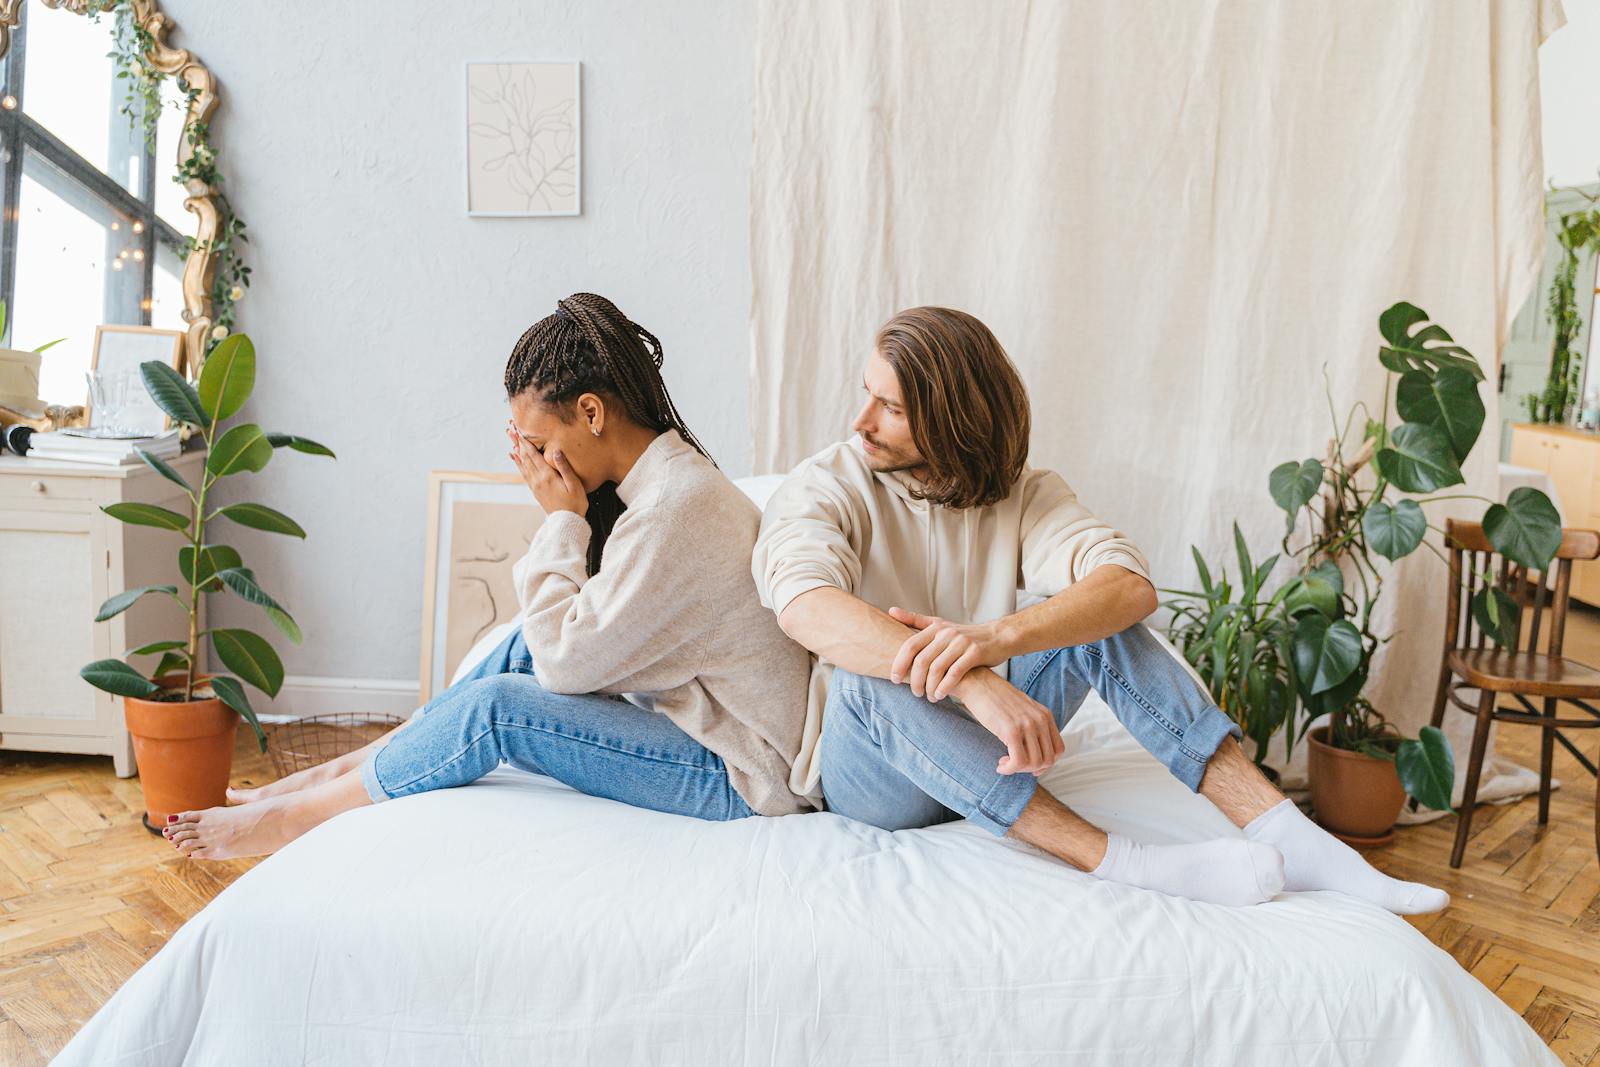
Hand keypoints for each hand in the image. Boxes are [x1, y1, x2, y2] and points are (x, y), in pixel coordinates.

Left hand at [507, 424, 587, 516]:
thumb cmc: (575, 504)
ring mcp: (535, 486)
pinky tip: (515, 458)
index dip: (525, 441)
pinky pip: (524, 473)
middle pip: (525, 457)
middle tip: (510, 429)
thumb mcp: (574, 485)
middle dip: (518, 442)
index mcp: (547, 476)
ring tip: (510, 439)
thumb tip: (556, 450)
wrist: (567, 523)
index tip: (518, 429)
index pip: (533, 454)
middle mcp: (538, 480)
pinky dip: (518, 463)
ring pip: (522, 464)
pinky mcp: (535, 491)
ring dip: (516, 451)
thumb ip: (564, 467)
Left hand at [888, 607, 1009, 701]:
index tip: (894, 679)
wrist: (998, 636)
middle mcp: (946, 633)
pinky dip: (945, 686)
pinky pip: (955, 673)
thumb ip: (915, 620)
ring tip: (929, 697)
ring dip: (930, 687)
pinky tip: (941, 695)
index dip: (899, 664)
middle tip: (915, 693)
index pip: (909, 646)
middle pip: (921, 660)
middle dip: (914, 680)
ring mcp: (961, 642)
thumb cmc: (964, 635)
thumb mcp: (940, 625)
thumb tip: (890, 611)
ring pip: (937, 668)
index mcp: (935, 628)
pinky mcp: (975, 653)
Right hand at [954, 668, 1063, 775]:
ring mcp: (1027, 725)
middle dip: (1031, 769)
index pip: (1058, 750)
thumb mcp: (1022, 710)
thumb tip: (1035, 755)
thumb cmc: (995, 700)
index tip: (1029, 765)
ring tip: (1004, 763)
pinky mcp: (1011, 730)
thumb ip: (1033, 726)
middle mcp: (1040, 720)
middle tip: (1014, 765)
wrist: (977, 684)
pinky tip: (1000, 765)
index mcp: (1045, 715)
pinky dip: (1009, 769)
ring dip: (1018, 770)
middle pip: (1048, 760)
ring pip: (1034, 763)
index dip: (1045, 763)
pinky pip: (1018, 761)